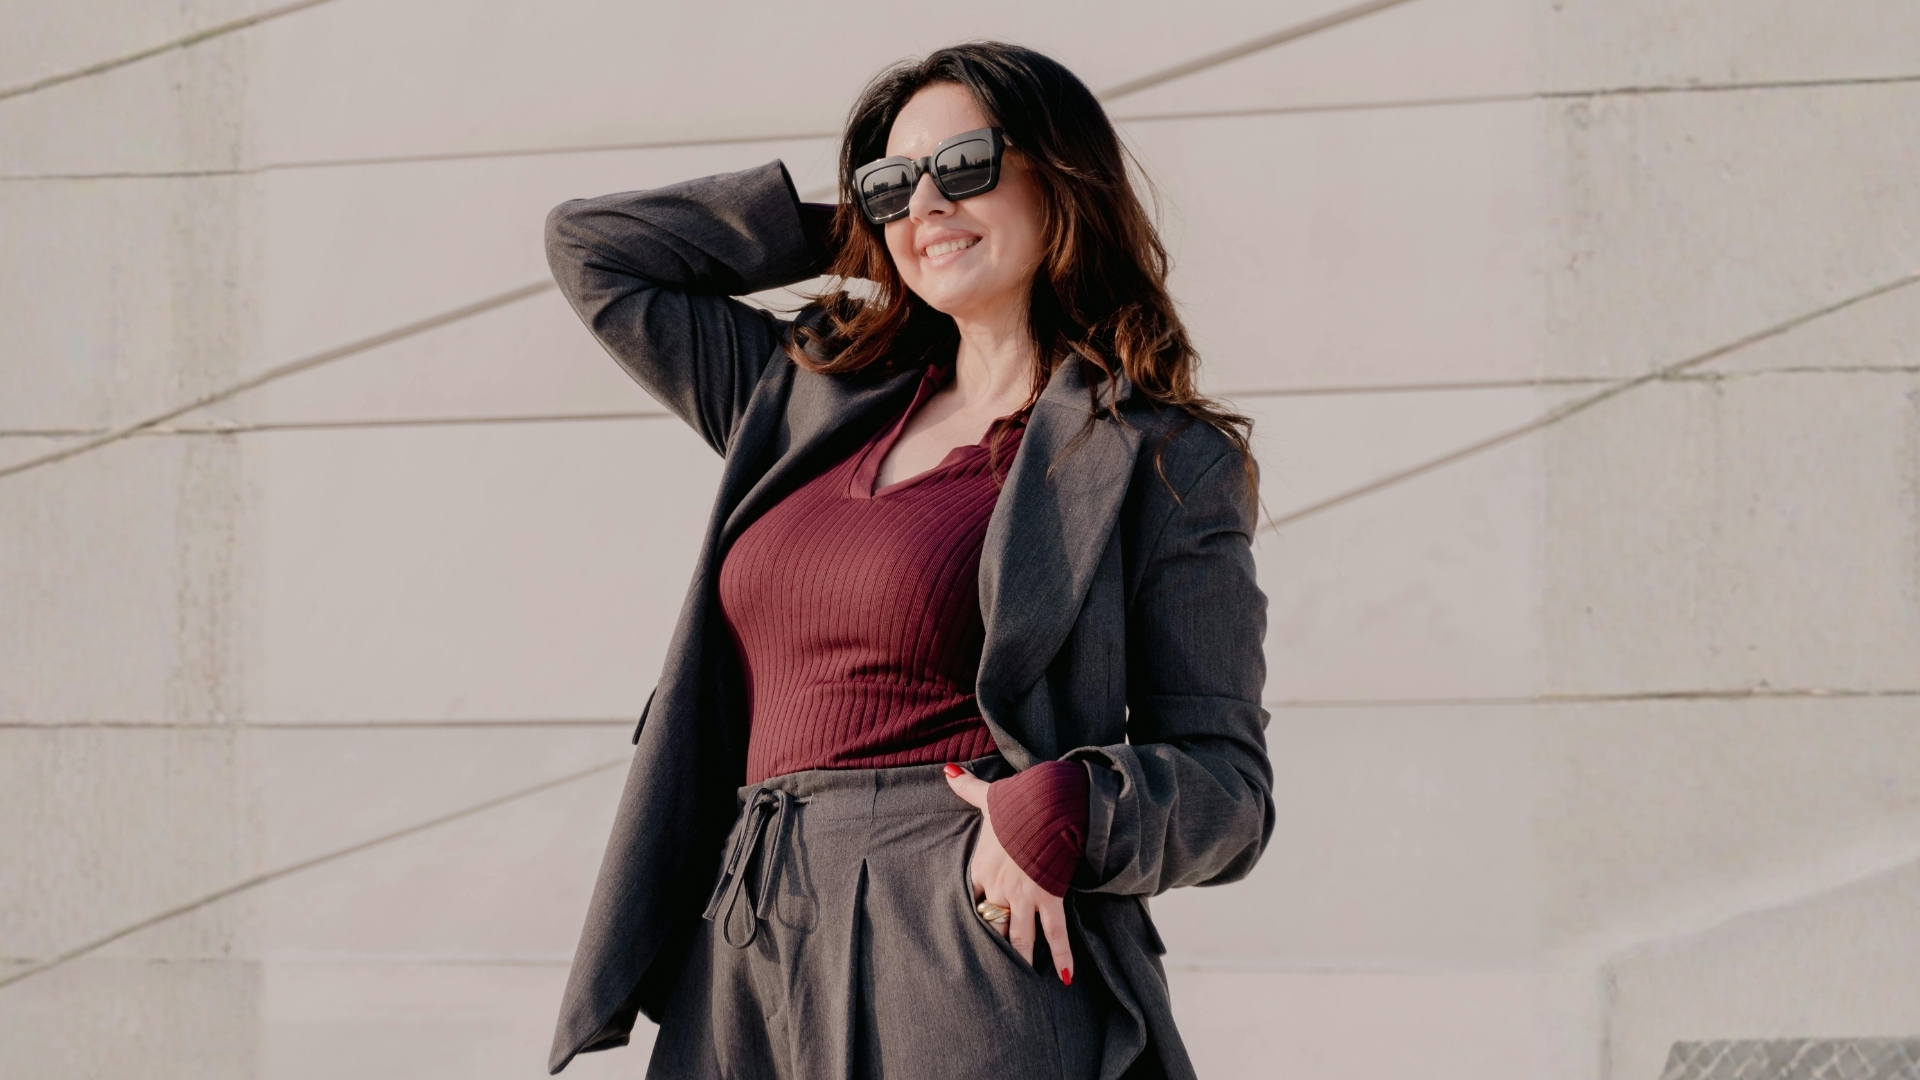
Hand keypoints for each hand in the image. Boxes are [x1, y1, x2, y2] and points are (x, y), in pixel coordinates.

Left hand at [943, 763, 1074, 985]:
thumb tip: (949, 771)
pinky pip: (1056, 934)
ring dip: (1019, 959)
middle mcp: (1000, 888)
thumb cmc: (1020, 802)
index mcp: (983, 868)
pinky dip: (1062, 957)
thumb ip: (968, 789)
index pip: (970, 898)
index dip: (971, 914)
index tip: (968, 928)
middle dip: (990, 945)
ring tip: (1020, 981)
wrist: (1050, 806)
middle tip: (988, 968)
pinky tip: (1066, 978)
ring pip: (1018, 938)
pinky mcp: (1050, 899)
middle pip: (990, 925)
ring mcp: (1025, 897)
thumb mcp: (990, 797)